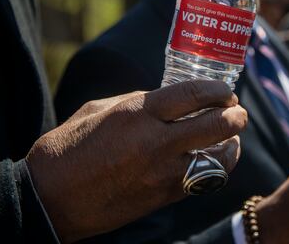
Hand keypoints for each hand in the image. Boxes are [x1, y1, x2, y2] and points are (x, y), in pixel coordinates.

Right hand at [26, 81, 247, 242]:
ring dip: (231, 144)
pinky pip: (204, 181)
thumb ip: (138, 101)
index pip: (193, 94)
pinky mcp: (163, 197)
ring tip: (233, 135)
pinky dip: (217, 168)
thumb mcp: (100, 109)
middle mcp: (155, 142)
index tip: (226, 89)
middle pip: (215, 124)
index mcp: (138, 113)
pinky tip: (218, 159)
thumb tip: (167, 100)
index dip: (218, 89)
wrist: (49, 199)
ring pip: (218, 158)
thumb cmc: (68, 147)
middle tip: (239, 110)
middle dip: (235, 115)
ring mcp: (162, 173)